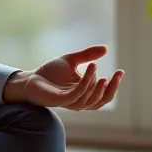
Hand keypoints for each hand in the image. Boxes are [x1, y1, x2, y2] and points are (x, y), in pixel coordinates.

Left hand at [4, 45, 122, 110]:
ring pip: (90, 99)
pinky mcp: (60, 101)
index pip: (104, 94)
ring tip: (99, 70)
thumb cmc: (50, 73)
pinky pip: (77, 94)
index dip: (114, 85)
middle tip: (116, 74)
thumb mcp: (72, 60)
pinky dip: (86, 83)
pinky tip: (91, 68)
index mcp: (84, 93)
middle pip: (101, 101)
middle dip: (111, 88)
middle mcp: (79, 100)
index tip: (121, 71)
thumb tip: (105, 48)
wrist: (30, 78)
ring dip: (97, 85)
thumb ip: (88, 55)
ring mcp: (70, 102)